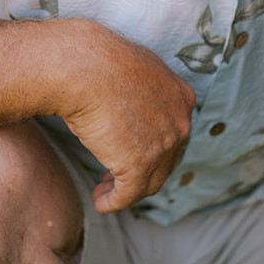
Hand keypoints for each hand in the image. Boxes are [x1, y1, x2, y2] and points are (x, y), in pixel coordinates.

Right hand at [55, 22, 196, 212]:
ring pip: (150, 181)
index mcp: (181, 97)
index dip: (152, 147)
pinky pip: (129, 194)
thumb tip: (128, 99)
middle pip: (165, 160)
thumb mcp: (133, 69)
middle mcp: (180, 122)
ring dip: (127, 189)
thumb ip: (141, 88)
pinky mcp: (140, 164)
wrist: (82, 66)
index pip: (172, 133)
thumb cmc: (97, 61)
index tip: (129, 151)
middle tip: (116, 176)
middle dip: (142, 171)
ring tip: (105, 190)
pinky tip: (100, 201)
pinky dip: (114, 202)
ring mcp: (163, 144)